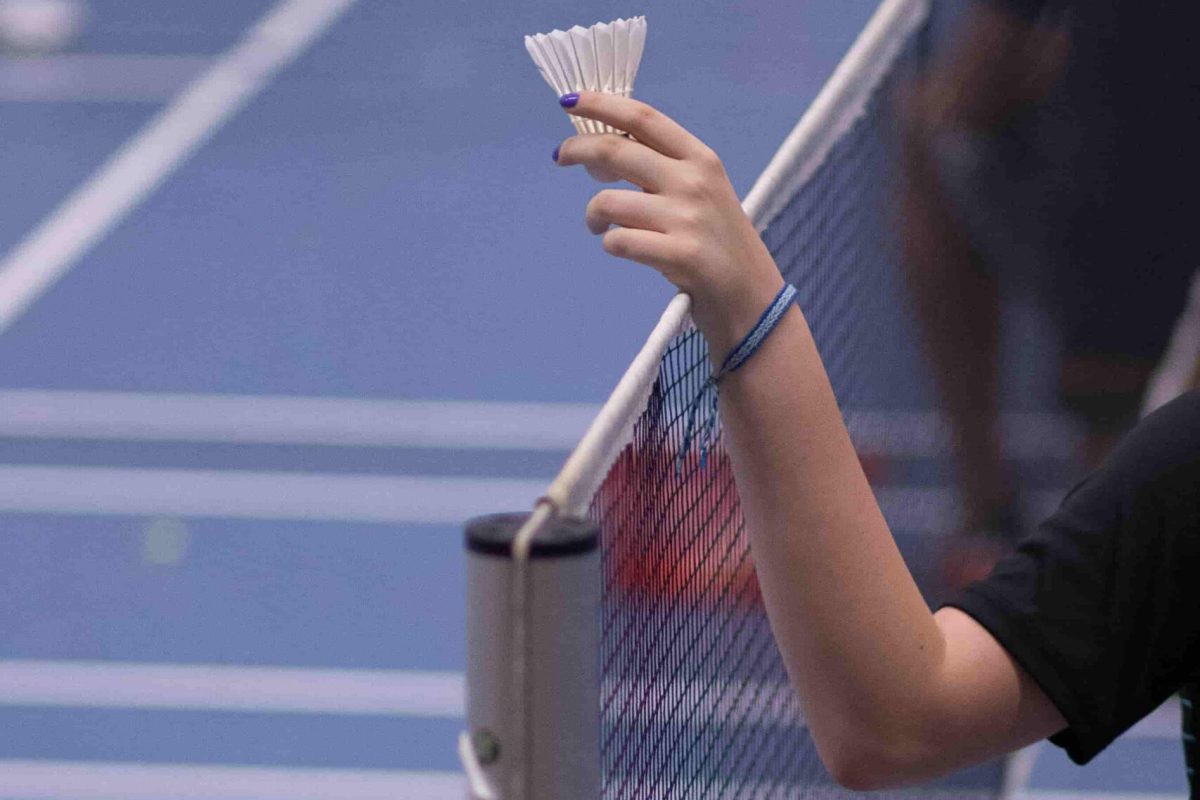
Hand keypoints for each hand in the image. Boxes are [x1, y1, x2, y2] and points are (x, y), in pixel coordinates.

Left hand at [553, 91, 783, 360]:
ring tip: (598, 226)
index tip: (570, 101)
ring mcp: (688, 219)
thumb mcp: (703, 194)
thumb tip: (601, 153)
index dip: (602, 104)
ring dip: (593, 214)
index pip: (644, 118)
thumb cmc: (719, 245)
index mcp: (702, 159)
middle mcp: (695, 182)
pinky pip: (618, 241)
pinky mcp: (680, 255)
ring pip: (609, 201)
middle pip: (617, 150)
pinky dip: (610, 244)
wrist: (753, 298)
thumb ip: (662, 170)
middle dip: (577, 149)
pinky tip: (621, 248)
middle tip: (560, 157)